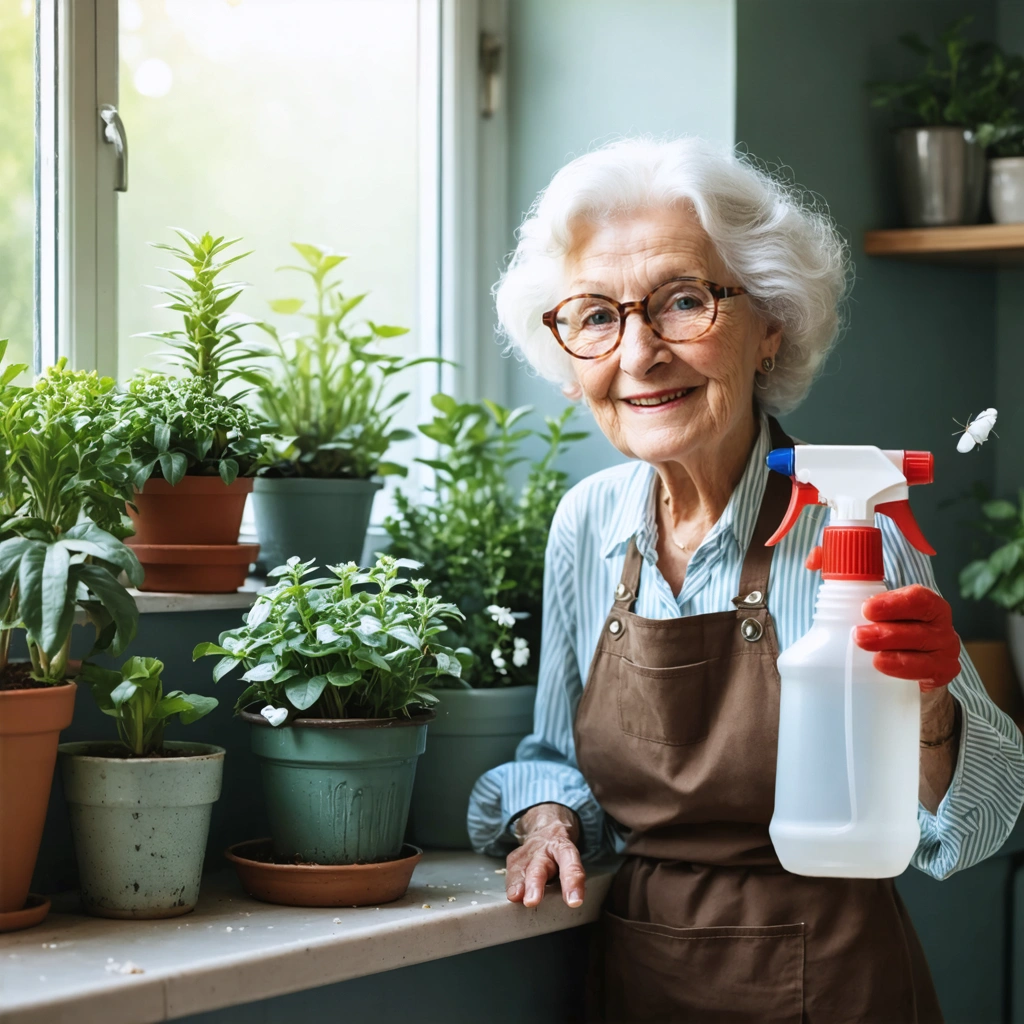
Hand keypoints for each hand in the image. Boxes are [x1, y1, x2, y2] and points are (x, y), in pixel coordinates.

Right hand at [504, 803, 585, 909]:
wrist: (547, 830)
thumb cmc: (561, 852)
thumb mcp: (572, 859)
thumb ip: (573, 877)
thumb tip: (576, 904)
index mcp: (563, 848)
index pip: (570, 863)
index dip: (572, 882)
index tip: (574, 902)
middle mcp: (544, 849)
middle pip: (539, 867)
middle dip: (535, 884)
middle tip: (532, 901)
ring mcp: (527, 852)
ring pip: (521, 869)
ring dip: (518, 885)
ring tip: (516, 897)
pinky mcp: (515, 858)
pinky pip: (511, 873)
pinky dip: (511, 885)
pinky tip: (512, 895)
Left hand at [805, 549, 959, 691]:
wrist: (906, 666)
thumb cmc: (884, 625)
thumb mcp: (867, 601)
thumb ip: (840, 572)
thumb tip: (814, 559)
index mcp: (924, 602)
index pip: (918, 598)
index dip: (894, 603)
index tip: (866, 608)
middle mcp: (939, 624)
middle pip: (920, 625)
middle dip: (887, 631)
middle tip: (858, 634)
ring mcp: (944, 650)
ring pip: (922, 649)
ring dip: (892, 650)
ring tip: (865, 649)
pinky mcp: (942, 673)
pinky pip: (927, 671)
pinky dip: (903, 669)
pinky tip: (883, 666)